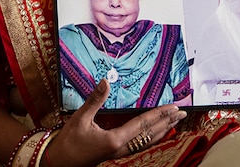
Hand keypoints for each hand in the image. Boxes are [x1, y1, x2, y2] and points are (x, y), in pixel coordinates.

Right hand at [45, 79, 186, 166]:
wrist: (57, 163)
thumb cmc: (68, 142)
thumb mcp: (80, 118)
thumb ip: (95, 100)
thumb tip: (106, 81)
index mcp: (115, 139)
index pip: (143, 124)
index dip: (159, 115)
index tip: (172, 108)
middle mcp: (121, 148)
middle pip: (149, 134)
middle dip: (166, 123)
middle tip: (181, 113)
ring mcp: (118, 152)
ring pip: (146, 142)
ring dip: (161, 130)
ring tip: (173, 123)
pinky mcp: (114, 153)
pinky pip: (138, 145)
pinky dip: (149, 138)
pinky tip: (153, 134)